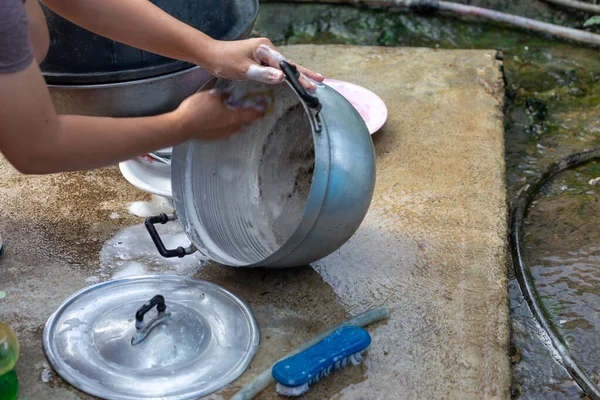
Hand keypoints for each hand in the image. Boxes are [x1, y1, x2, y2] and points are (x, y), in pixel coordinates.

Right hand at [173, 90, 263, 140]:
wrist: (181, 126)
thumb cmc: (196, 111)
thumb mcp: (212, 96)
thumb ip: (223, 95)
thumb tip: (226, 95)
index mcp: (235, 118)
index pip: (254, 114)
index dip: (261, 108)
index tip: (265, 104)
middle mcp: (231, 129)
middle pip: (246, 122)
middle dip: (249, 114)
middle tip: (250, 106)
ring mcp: (223, 135)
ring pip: (235, 126)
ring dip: (236, 119)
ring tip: (232, 111)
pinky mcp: (214, 137)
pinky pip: (224, 130)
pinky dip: (225, 123)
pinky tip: (219, 117)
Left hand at [203, 38, 323, 90]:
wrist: (212, 55)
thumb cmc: (225, 61)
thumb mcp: (244, 69)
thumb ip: (263, 74)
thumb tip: (281, 77)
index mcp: (264, 48)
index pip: (285, 65)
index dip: (298, 76)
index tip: (309, 85)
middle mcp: (267, 49)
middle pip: (289, 64)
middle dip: (304, 74)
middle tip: (319, 82)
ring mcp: (264, 54)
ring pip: (284, 66)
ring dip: (298, 74)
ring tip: (313, 81)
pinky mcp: (260, 60)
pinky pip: (277, 68)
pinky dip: (287, 74)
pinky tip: (293, 79)